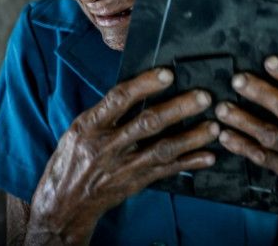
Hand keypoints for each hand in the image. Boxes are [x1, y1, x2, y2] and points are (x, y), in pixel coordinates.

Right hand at [27, 68, 219, 244]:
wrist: (63, 202)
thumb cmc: (72, 158)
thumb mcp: (79, 128)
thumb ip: (106, 112)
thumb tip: (140, 86)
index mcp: (89, 125)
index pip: (118, 100)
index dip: (143, 85)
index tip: (167, 73)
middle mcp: (106, 146)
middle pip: (147, 124)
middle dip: (178, 109)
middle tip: (203, 97)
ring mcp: (122, 167)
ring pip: (161, 150)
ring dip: (191, 138)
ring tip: (214, 127)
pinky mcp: (134, 183)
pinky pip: (166, 172)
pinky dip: (188, 164)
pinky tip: (208, 156)